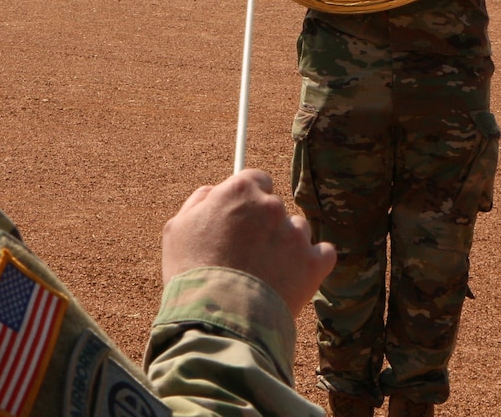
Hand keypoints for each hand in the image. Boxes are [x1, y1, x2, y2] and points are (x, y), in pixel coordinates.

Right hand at [162, 169, 334, 313]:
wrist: (218, 319)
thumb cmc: (191, 273)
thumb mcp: (177, 229)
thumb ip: (199, 201)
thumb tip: (214, 192)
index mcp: (240, 190)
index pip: (256, 179)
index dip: (248, 200)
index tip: (243, 218)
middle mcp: (272, 205)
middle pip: (275, 207)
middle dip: (265, 226)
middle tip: (247, 254)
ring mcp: (295, 234)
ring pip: (298, 231)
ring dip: (287, 245)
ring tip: (265, 273)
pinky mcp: (314, 263)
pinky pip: (323, 254)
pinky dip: (311, 264)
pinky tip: (292, 279)